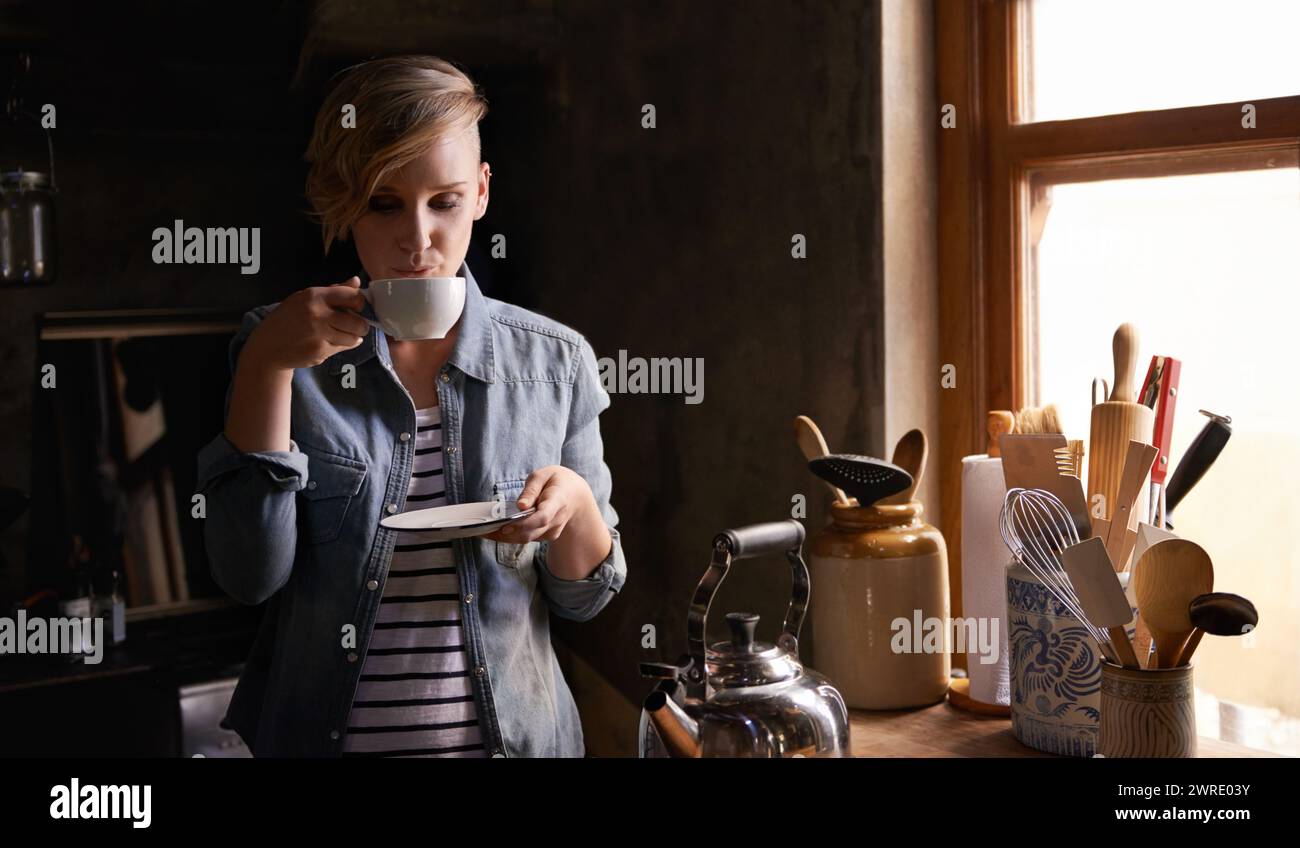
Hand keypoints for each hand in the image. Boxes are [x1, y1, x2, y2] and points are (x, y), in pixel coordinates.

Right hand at [243, 276, 370, 371]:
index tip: (358, 307)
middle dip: (362, 325)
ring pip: (353, 338)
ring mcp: (319, 334)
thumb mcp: (305, 298)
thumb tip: (356, 281)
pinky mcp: (320, 351)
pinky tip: (330, 341)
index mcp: (315, 296)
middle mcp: (318, 314)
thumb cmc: (288, 318)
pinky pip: (342, 348)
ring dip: (353, 337)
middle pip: (357, 322)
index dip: (360, 303)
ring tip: (345, 334)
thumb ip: (333, 290)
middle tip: (358, 325)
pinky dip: (341, 346)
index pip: (352, 297)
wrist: (268, 346)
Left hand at [483, 466, 598, 543]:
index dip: (524, 523)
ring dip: (503, 537)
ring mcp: (552, 531)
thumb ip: (531, 489)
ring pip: (526, 539)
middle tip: (482, 530)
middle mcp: (556, 520)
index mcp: (557, 501)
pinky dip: (509, 536)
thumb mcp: (544, 475)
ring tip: (482, 531)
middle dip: (505, 534)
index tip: (507, 525)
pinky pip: (526, 538)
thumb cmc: (557, 481)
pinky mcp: (545, 536)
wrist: (576, 497)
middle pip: (530, 532)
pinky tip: (494, 530)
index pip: (543, 517)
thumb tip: (520, 505)